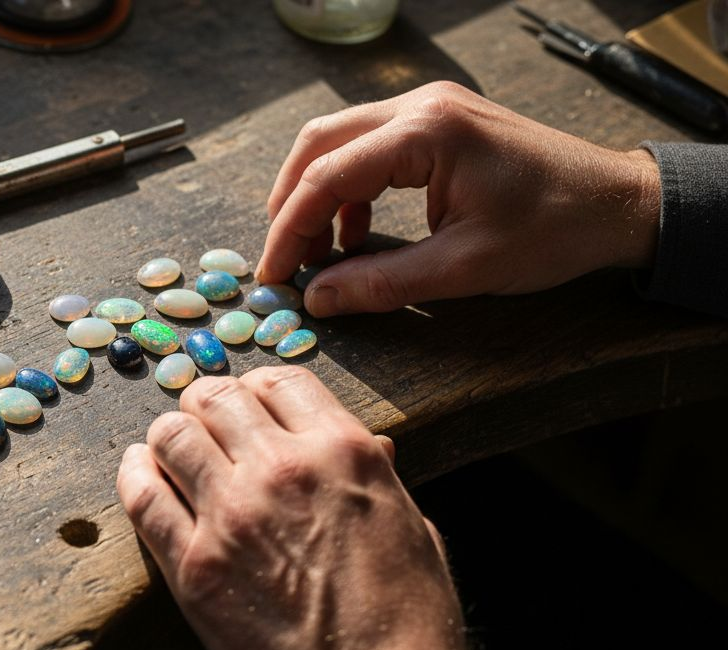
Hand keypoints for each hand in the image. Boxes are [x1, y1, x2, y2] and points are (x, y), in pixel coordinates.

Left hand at [117, 368, 464, 649]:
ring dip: (169, 437)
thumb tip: (370, 444)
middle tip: (203, 424)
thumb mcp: (411, 524)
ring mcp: (231, 515)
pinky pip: (142, 497)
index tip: (248, 405)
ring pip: (171, 435)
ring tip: (171, 451)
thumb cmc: (406, 616)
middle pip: (215, 398)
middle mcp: (282, 469)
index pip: (279, 380)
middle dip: (205, 405)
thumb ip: (378, 476)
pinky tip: (139, 473)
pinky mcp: (192, 565)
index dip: (257, 388)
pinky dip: (134, 475)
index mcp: (343, 450)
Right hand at [258, 81, 661, 316]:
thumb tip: (317, 300)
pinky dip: (350, 191)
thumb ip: (383, 283)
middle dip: (290, 204)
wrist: (618, 204)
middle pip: (320, 144)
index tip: (273, 274)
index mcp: (426, 133)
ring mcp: (430, 109)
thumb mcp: (464, 268)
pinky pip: (371, 148)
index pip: (327, 175)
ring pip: (340, 142)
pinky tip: (356, 236)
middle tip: (283, 259)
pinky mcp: (439, 123)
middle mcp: (421, 106)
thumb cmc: (554, 231)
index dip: (289, 228)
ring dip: (318, 196)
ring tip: (317, 254)